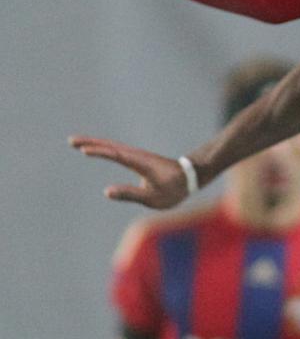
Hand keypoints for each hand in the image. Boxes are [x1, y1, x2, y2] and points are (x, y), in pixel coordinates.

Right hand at [70, 136, 189, 208]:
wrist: (190, 177)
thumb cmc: (173, 189)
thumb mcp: (153, 198)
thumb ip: (130, 194)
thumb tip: (107, 191)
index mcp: (140, 163)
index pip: (117, 155)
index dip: (100, 152)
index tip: (84, 150)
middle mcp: (137, 156)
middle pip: (111, 146)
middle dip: (91, 142)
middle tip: (71, 140)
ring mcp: (137, 156)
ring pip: (113, 146)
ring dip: (95, 143)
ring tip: (76, 142)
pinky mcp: (137, 158)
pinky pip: (116, 150)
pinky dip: (104, 147)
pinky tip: (96, 148)